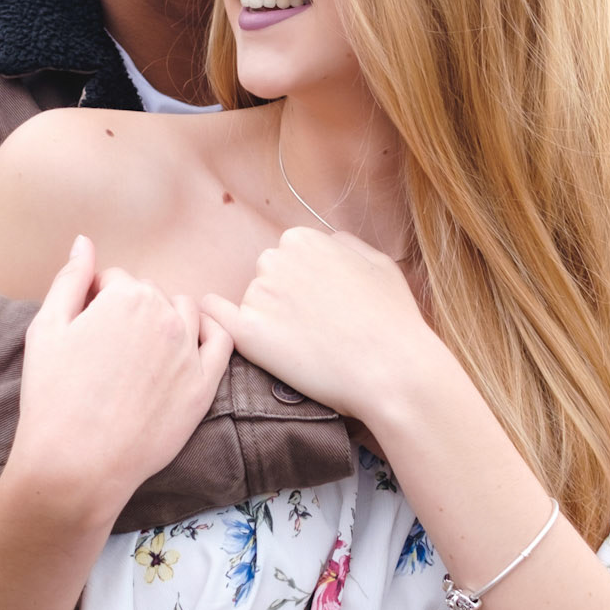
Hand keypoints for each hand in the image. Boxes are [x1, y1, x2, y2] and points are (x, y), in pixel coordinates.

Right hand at [8, 237, 232, 520]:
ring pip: (186, 313)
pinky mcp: (203, 386)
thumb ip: (69, 279)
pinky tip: (194, 338)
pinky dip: (211, 331)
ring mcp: (188, 351)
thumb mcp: (46, 329)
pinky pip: (221, 343)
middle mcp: (164, 316)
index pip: (116, 281)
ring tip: (143, 348)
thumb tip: (83, 243)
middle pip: (150, 296)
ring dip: (167, 318)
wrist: (77, 462)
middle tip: (108, 348)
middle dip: (130, 311)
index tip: (86, 329)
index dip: (97, 301)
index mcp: (126, 297)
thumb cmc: (53, 396)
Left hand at [201, 227, 437, 423]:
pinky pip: (219, 321)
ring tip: (305, 346)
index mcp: (303, 239)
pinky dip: (217, 323)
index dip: (304, 283)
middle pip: (267, 277)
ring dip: (268, 320)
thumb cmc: (392, 319)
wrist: (391, 369)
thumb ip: (345, 245)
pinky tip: (219, 329)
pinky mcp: (248, 333)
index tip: (322, 305)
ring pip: (252, 304)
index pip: (288, 256)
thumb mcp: (378, 263)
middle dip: (284, 298)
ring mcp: (259, 296)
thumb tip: (326, 243)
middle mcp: (275, 260)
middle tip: (314, 328)